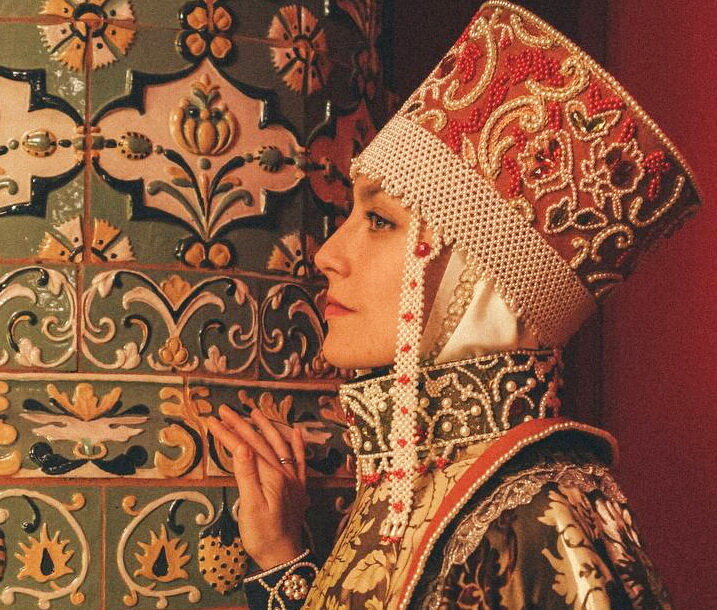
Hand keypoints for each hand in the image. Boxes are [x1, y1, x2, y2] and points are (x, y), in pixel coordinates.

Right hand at [207, 405, 308, 569]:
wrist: (284, 557)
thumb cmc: (263, 535)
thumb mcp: (250, 505)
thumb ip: (246, 473)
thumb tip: (240, 445)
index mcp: (271, 475)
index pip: (245, 446)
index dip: (227, 432)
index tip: (211, 419)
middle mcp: (284, 471)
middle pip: (260, 441)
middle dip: (240, 424)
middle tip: (224, 410)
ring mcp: (293, 478)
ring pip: (279, 444)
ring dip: (267, 426)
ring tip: (254, 413)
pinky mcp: (298, 487)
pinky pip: (300, 458)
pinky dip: (297, 443)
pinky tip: (296, 431)